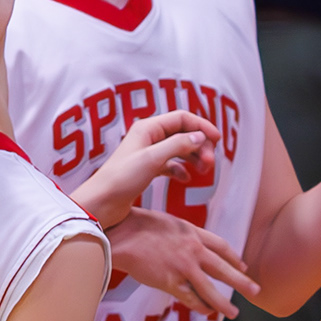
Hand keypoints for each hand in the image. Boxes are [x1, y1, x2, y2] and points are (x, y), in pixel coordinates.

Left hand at [78, 109, 222, 230]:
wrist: (102, 203)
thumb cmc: (121, 179)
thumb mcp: (152, 159)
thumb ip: (177, 145)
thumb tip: (199, 137)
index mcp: (148, 128)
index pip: (182, 118)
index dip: (202, 126)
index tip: (217, 140)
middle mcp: (148, 137)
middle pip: (183, 133)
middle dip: (200, 145)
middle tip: (210, 164)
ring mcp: (148, 153)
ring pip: (178, 149)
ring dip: (194, 157)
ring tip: (204, 171)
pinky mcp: (146, 170)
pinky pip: (170, 164)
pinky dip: (181, 169)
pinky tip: (186, 179)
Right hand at [108, 206, 260, 318]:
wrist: (121, 235)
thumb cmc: (137, 226)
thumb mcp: (168, 222)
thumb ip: (182, 233)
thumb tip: (188, 240)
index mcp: (192, 232)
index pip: (220, 247)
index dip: (234, 258)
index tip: (243, 266)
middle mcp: (193, 250)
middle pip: (223, 268)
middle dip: (241, 281)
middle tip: (256, 291)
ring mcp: (183, 267)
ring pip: (210, 289)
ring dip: (224, 303)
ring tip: (234, 313)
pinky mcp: (171, 282)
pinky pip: (190, 298)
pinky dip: (201, 307)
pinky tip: (208, 312)